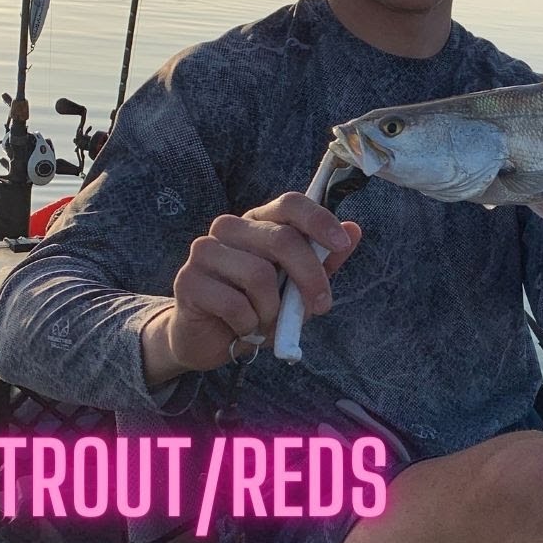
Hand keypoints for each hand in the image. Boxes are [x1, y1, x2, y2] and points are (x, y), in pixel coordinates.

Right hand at [143, 192, 361, 382]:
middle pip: (281, 239)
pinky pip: (235, 304)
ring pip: (259, 275)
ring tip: (265, 320)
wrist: (210, 340)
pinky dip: (249, 324)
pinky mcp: (188, 280)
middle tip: (321, 306)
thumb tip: (354, 231)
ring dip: (272, 309)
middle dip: (310, 277)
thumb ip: (324, 261)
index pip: (291, 203)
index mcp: (259, 222)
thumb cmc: (258, 307)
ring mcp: (205, 250)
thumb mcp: (298, 288)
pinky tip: (242, 328)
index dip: (319, 220)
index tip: (340, 245)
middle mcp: (230, 227)